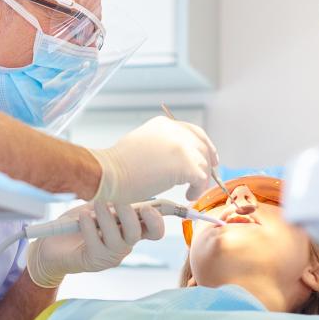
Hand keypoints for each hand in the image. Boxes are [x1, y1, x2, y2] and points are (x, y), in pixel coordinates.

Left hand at [26, 200, 164, 287]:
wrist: (51, 243)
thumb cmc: (77, 222)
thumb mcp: (97, 206)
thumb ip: (112, 200)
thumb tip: (122, 188)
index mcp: (129, 230)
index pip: (154, 230)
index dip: (156, 220)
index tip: (147, 208)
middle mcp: (124, 245)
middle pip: (137, 233)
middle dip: (128, 215)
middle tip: (118, 200)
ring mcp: (110, 256)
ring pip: (117, 240)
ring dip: (107, 218)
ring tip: (96, 205)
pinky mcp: (93, 261)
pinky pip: (96, 244)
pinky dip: (90, 227)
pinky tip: (82, 217)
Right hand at [89, 116, 218, 203]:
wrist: (109, 173)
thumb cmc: (118, 165)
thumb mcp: (142, 143)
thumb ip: (161, 145)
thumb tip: (174, 157)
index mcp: (164, 124)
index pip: (193, 132)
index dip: (204, 146)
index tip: (210, 158)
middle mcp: (175, 131)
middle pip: (202, 147)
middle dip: (207, 163)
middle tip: (206, 179)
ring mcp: (182, 147)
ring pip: (203, 164)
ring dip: (200, 179)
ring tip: (190, 191)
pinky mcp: (185, 165)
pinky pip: (201, 179)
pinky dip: (197, 189)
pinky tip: (188, 195)